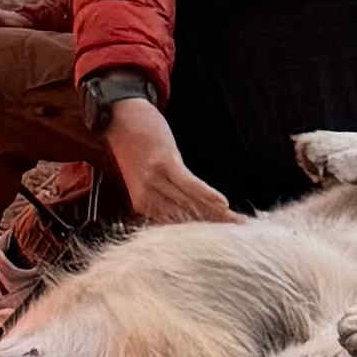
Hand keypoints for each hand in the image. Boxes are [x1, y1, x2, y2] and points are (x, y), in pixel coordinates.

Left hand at [99, 94, 232, 226]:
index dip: (201, 232)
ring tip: (236, 221)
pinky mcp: (163, 161)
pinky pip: (188, 182)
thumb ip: (160, 195)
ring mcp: (154, 178)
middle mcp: (146, 195)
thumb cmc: (133, 146)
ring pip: (190, 202)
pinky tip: (222, 203)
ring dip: (216, 213)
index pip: (176, 224)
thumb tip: (188, 210)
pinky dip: (206, 193)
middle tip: (237, 234)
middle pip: (186, 216)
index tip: (222, 239)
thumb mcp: (142, 176)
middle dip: (213, 226)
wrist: (119, 117)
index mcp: (142, 203)